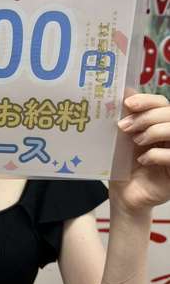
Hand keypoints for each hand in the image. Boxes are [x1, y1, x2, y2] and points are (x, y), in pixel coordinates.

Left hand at [110, 93, 169, 213]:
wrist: (123, 194)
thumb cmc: (123, 165)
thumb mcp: (121, 139)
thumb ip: (126, 117)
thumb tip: (124, 90)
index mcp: (158, 124)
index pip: (162, 103)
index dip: (147, 100)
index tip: (128, 103)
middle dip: (146, 117)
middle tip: (125, 127)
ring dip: (153, 131)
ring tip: (135, 141)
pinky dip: (156, 154)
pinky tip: (143, 159)